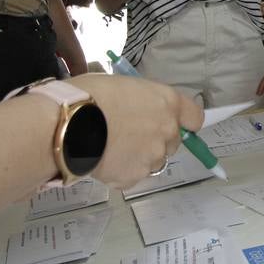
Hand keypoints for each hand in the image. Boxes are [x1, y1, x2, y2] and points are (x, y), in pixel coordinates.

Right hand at [83, 73, 204, 188]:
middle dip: (156, 139)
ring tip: (112, 148)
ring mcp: (153, 157)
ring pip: (153, 161)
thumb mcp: (124, 86)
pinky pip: (133, 175)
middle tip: (130, 134)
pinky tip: (102, 159)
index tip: (173, 122)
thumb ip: (143, 101)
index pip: (195, 117)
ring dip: (140, 157)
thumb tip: (141, 109)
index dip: (185, 121)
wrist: (68, 125)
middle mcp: (167, 131)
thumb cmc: (90, 95)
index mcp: (167, 103)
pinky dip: (121, 171)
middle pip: (173, 141)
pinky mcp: (135, 177)